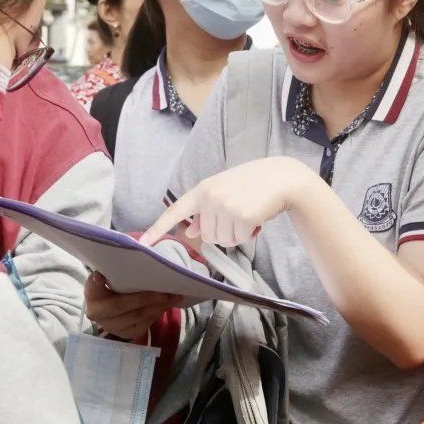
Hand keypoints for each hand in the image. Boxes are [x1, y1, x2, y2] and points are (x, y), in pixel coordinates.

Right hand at [83, 271, 179, 339]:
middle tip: (167, 292)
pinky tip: (165, 305)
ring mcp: (112, 327)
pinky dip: (156, 314)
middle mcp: (98, 314)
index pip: (94, 288)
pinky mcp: (124, 334)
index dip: (98, 283)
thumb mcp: (107, 277)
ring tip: (173, 297)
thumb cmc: (110, 286)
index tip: (100, 276)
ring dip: (158, 307)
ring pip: (138, 318)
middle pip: (124, 307)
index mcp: (92, 296)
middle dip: (148, 299)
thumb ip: (110, 272)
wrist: (106, 307)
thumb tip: (109, 266)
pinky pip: (143, 325)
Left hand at [141, 157, 316, 247]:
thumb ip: (206, 209)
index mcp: (203, 189)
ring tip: (249, 213)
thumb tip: (191, 231)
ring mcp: (226, 207)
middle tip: (238, 213)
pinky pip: (239, 240)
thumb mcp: (225, 191)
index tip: (142, 244)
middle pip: (207, 235)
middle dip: (223, 231)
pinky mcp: (242, 217)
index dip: (158, 229)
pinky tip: (257, 217)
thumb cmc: (253, 184)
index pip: (176, 211)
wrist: (282, 178)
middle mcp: (211, 197)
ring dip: (237, 234)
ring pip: (223, 240)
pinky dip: (249, 234)